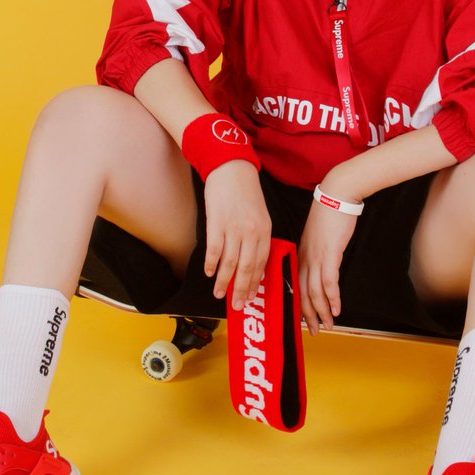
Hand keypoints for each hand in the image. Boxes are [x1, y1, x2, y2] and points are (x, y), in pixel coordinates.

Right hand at [203, 161, 271, 309]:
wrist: (232, 168)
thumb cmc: (246, 192)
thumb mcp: (260, 215)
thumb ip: (257, 238)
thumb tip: (251, 263)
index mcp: (265, 231)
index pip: (262, 264)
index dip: (255, 283)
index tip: (250, 297)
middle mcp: (252, 232)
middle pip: (247, 269)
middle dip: (241, 291)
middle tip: (237, 306)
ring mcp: (234, 228)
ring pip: (230, 264)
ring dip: (223, 282)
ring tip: (219, 294)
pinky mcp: (217, 222)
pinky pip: (215, 250)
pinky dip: (211, 264)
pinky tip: (208, 272)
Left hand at [298, 199, 357, 334]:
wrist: (336, 195)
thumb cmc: (329, 214)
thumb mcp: (317, 236)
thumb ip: (317, 252)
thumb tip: (322, 266)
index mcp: (301, 255)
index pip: (296, 286)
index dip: (300, 305)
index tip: (304, 319)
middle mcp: (306, 258)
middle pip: (302, 293)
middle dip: (309, 315)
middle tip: (314, 331)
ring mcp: (317, 257)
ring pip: (314, 291)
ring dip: (321, 311)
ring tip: (328, 325)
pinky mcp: (330, 254)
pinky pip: (328, 282)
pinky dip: (332, 298)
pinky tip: (336, 309)